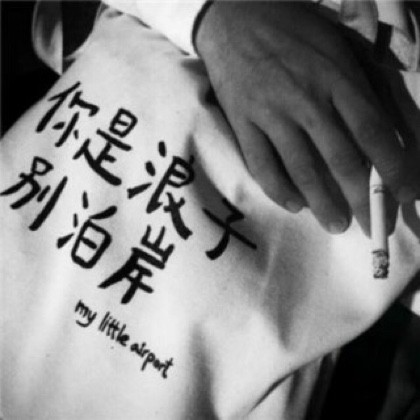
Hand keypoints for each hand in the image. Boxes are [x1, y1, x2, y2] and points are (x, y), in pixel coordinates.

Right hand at [195, 1, 417, 233]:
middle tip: (374, 226)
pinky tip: (294, 205)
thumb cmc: (293, 29)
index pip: (373, 133)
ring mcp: (271, 114)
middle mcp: (306, 100)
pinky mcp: (242, 123)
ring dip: (323, 203)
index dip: (393, 169)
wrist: (234, 16)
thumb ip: (369, 82)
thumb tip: (397, 123)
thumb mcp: (340, 44)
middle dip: (362, 198)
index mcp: (336, 77)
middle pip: (342, 160)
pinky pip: (262, 165)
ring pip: (302, 169)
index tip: (405, 195)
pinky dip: (279, 190)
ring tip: (338, 225)